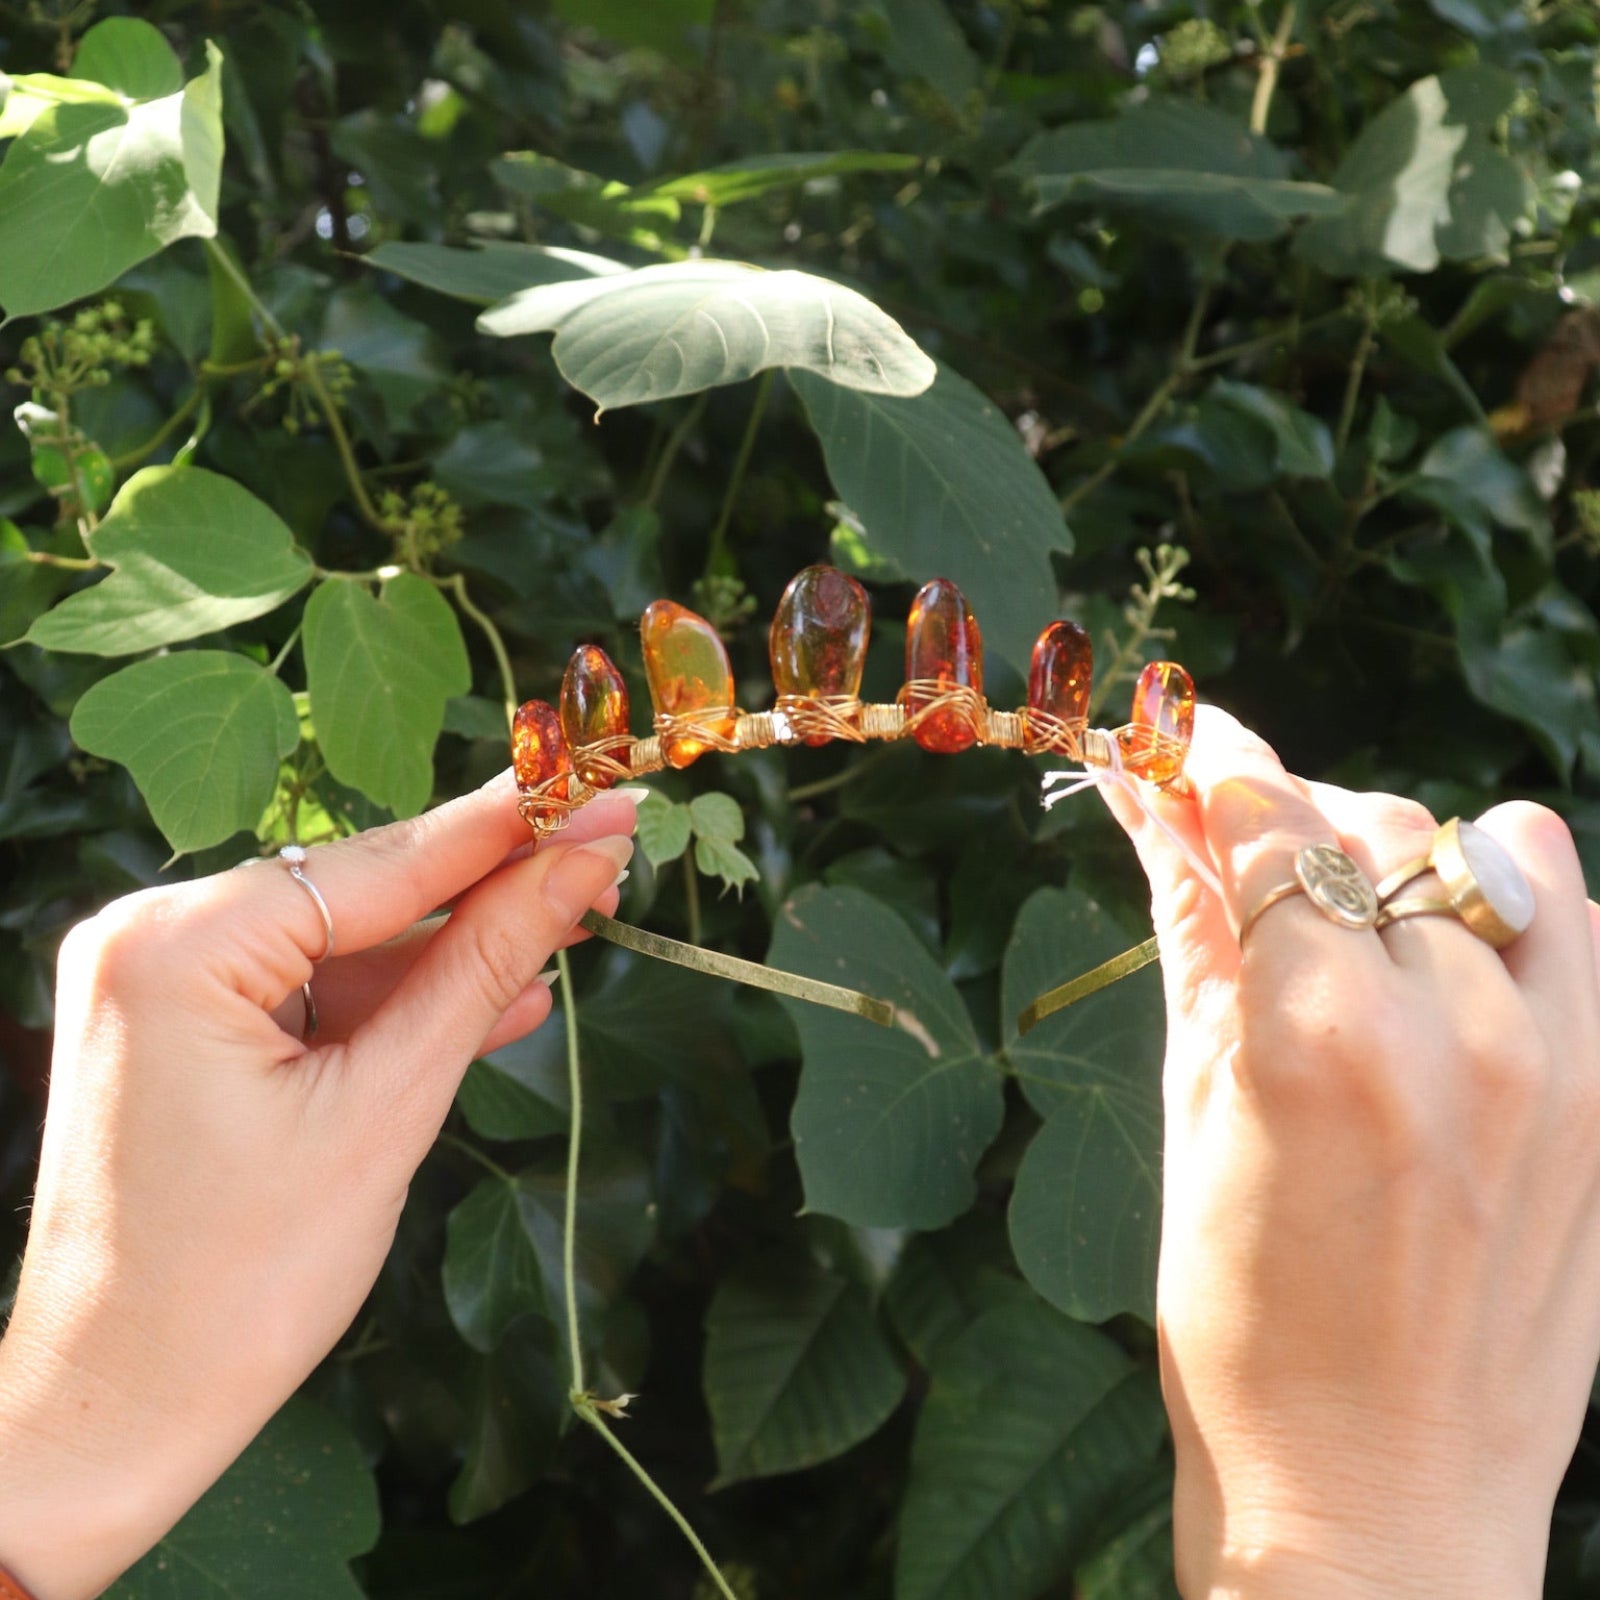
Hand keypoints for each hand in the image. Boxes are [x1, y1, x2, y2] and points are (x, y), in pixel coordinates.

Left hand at [0, 772, 638, 1599]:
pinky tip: (497, 995)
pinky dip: (394, 1001)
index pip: (382, 865)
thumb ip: (483, 966)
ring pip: (342, 943)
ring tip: (573, 924)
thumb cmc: (243, 1282)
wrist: (124, 1414)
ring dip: (454, 949)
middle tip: (605, 855)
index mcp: (177, 946)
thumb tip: (577, 867)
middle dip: (488, 886)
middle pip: (362, 893)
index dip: (512, 829)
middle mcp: (150, 937)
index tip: (602, 788)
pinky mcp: (179, 1029)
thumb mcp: (387, 1107)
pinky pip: (308, 992)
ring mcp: (157, 983)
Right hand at [1104, 707, 1599, 1599]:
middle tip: (1258, 880)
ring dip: (1419, 861)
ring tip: (1374, 931)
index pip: (1269, 818)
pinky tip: (1462, 975)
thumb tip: (1150, 806)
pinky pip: (1584, 925)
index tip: (1188, 745)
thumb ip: (1188, 935)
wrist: (1380, 1495)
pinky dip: (1518, 914)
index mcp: (1315, 1033)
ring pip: (1496, 846)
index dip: (1216, 765)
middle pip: (1375, 820)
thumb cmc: (1241, 1323)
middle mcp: (1454, 1025)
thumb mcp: (1189, 1114)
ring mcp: (1561, 1061)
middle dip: (1302, 829)